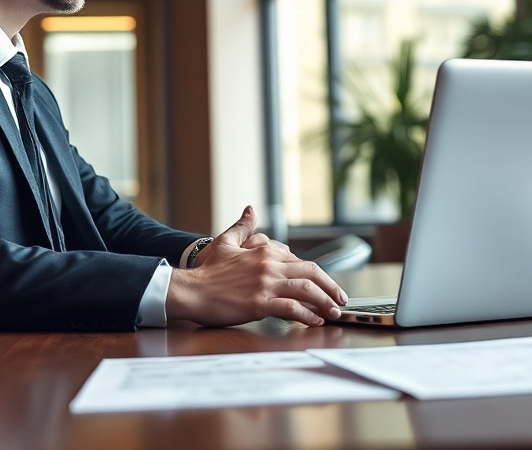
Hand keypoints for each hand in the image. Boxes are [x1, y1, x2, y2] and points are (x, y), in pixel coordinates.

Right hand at [167, 206, 348, 326]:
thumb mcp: (225, 242)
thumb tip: (251, 208)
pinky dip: (307, 315)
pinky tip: (315, 321)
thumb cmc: (207, 270)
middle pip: (311, 274)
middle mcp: (269, 266)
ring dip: (325, 302)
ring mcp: (265, 285)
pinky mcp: (259, 304)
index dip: (317, 275)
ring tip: (334, 313)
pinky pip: (291, 309)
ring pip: (306, 291)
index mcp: (265, 252)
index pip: (300, 262)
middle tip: (340, 299)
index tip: (325, 285)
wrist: (190, 291)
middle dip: (331, 287)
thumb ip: (242, 226)